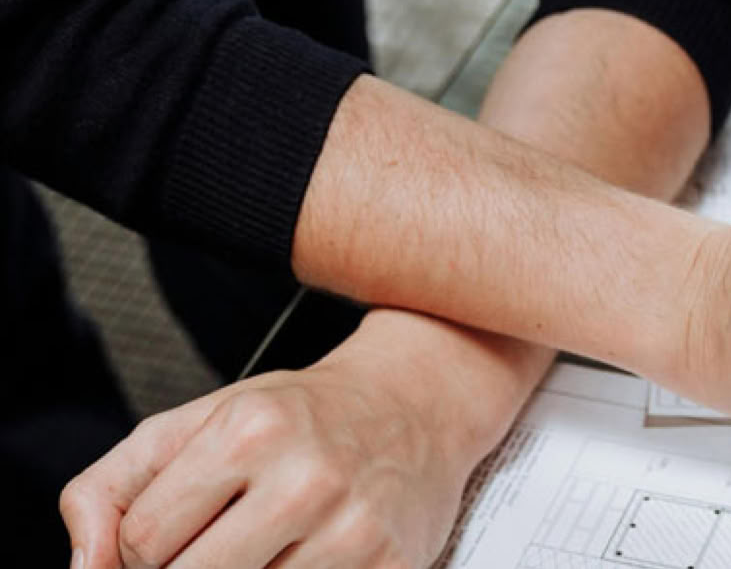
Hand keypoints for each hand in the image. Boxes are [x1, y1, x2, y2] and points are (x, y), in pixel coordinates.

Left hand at [60, 328, 494, 568]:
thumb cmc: (304, 415)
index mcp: (250, 430)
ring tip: (264, 550)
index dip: (142, 553)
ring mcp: (354, 530)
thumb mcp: (203, 419)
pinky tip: (303, 559)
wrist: (421, 401)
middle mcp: (306, 479)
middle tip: (216, 549)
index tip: (175, 537)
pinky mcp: (392, 567)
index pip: (141, 542)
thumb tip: (85, 566)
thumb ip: (115, 485)